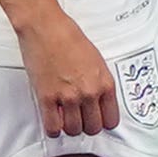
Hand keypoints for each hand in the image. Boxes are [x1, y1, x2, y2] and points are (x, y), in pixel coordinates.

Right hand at [18, 12, 119, 136]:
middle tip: (79, 118)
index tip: (97, 120)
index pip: (111, 120)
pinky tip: (53, 119)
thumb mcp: (96, 60)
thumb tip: (98, 100)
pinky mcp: (48, 98)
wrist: (46, 27)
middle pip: (93, 128)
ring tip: (65, 117)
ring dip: (69, 126)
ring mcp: (68, 97)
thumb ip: (99, 82)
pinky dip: (53, 128)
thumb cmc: (68, 37)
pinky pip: (53, 127)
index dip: (103, 122)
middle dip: (85, 125)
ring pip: (73, 130)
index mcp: (104, 82)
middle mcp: (89, 92)